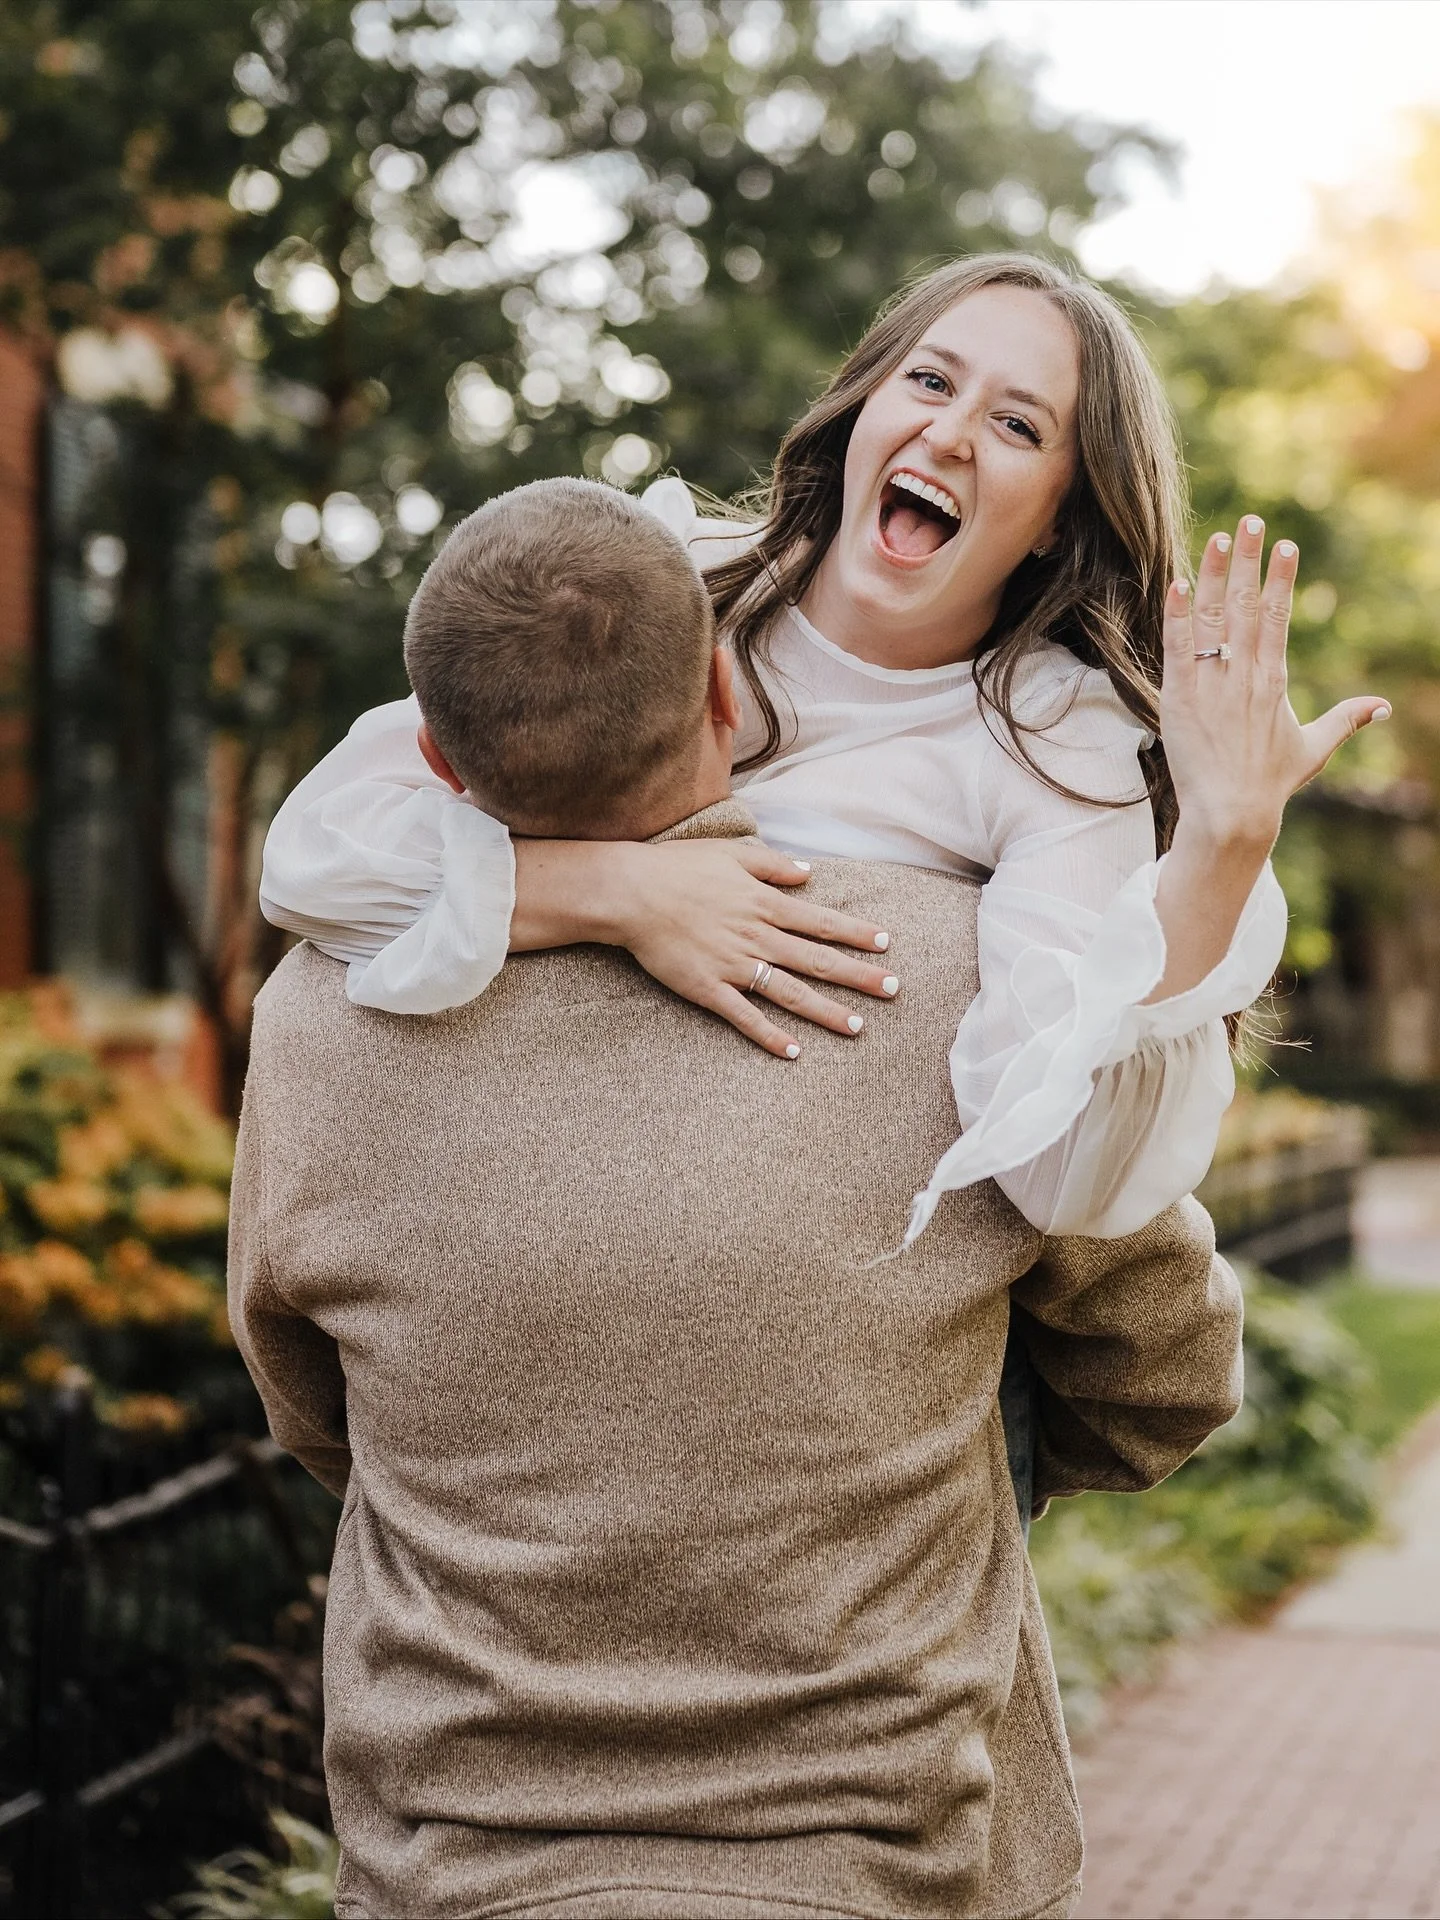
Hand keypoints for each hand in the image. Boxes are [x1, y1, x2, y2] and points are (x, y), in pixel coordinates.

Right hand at [601, 838, 897, 1058]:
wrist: (632, 893)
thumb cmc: (678, 868)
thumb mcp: (732, 854)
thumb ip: (773, 865)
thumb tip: (808, 872)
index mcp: (765, 904)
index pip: (822, 922)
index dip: (856, 933)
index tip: (886, 944)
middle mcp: (758, 936)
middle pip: (817, 961)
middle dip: (859, 976)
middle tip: (894, 990)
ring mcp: (735, 966)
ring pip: (790, 992)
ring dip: (826, 1011)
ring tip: (858, 1027)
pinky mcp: (709, 989)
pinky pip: (745, 1017)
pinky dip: (770, 1036)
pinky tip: (795, 1051)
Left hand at [1161, 515, 1389, 851]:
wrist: (1231, 815)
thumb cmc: (1270, 784)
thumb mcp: (1313, 748)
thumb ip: (1346, 720)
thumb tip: (1383, 707)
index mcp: (1274, 680)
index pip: (1279, 618)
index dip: (1281, 579)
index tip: (1285, 545)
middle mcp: (1245, 676)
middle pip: (1246, 606)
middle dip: (1248, 560)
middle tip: (1249, 519)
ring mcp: (1212, 686)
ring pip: (1212, 620)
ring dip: (1212, 576)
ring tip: (1216, 538)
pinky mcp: (1180, 699)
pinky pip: (1178, 650)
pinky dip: (1177, 617)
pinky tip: (1176, 584)